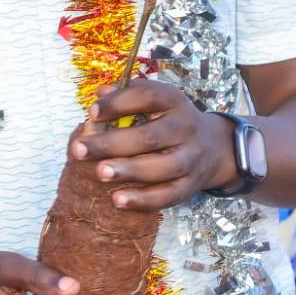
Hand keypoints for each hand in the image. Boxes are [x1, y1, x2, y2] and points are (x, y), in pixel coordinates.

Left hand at [68, 79, 238, 210]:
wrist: (216, 148)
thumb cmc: (171, 120)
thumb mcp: (156, 102)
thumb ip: (127, 97)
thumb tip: (99, 94)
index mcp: (174, 101)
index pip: (147, 97)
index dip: (119, 103)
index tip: (91, 112)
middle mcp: (185, 128)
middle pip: (150, 136)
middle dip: (112, 143)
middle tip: (79, 150)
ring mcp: (191, 159)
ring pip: (162, 168)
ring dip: (129, 171)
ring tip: (100, 173)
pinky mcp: (190, 186)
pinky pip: (168, 196)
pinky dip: (143, 200)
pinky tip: (118, 200)